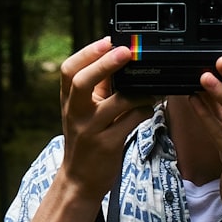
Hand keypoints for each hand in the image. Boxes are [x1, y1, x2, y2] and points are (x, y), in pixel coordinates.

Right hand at [57, 37, 153, 200]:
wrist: (79, 180)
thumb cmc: (86, 140)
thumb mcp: (84, 112)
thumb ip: (97, 89)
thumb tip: (119, 59)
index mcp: (69, 101)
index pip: (69, 70)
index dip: (87, 52)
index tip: (107, 41)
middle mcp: (75, 113)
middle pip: (81, 81)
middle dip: (104, 63)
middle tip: (126, 51)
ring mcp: (90, 130)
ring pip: (116, 102)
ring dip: (139, 91)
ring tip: (153, 87)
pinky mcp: (107, 145)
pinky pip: (131, 121)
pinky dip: (145, 111)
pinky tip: (152, 107)